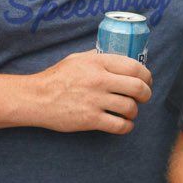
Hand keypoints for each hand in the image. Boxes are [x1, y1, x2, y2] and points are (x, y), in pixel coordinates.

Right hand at [28, 49, 152, 134]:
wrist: (35, 98)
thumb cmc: (56, 77)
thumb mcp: (77, 59)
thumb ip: (98, 57)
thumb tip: (119, 55)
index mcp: (98, 63)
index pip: (134, 67)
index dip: (146, 75)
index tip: (147, 81)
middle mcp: (99, 80)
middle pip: (138, 87)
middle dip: (146, 94)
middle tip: (143, 97)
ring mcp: (95, 101)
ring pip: (130, 108)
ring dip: (134, 111)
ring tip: (130, 111)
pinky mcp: (90, 119)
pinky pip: (119, 125)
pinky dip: (127, 126)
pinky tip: (125, 124)